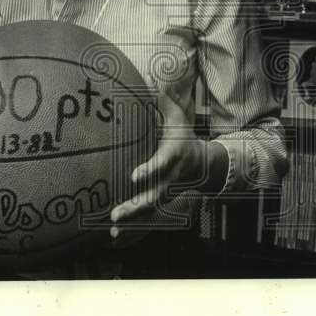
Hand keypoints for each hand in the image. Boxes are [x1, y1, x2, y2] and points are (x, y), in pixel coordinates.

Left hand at [109, 92, 220, 244]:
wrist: (203, 164)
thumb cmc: (184, 137)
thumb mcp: (178, 118)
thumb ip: (162, 102)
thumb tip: (149, 80)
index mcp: (173, 155)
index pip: (162, 164)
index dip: (149, 170)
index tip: (133, 176)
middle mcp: (170, 178)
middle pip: (153, 195)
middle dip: (135, 206)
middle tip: (116, 214)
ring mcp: (165, 191)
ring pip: (149, 209)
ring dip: (131, 220)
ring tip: (113, 227)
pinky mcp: (160, 200)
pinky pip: (146, 216)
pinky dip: (132, 227)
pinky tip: (113, 235)